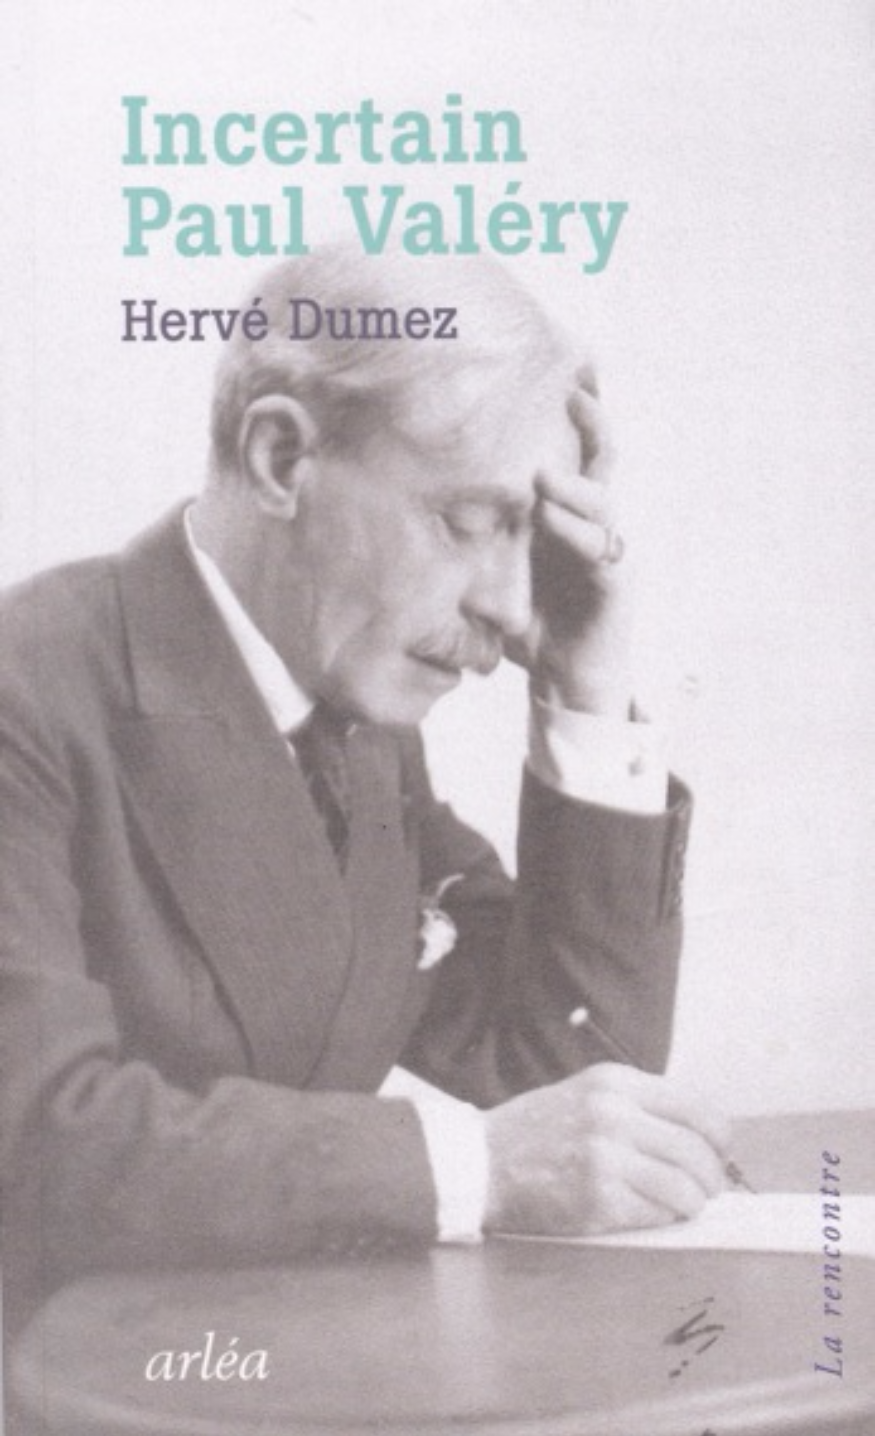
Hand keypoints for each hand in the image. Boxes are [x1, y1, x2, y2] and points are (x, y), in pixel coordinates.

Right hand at [483, 1064, 729, 1236]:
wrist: (481, 1163)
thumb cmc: (537, 1131)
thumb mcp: (588, 1094)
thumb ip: (638, 1106)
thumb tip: (700, 1138)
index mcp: (614, 1082)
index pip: (697, 1108)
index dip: (719, 1137)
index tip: (718, 1152)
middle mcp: (613, 1115)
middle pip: (697, 1150)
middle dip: (712, 1178)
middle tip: (707, 1189)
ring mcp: (605, 1158)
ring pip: (685, 1187)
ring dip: (692, 1203)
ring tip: (682, 1205)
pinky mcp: (597, 1200)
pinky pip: (657, 1214)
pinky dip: (663, 1219)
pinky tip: (649, 1213)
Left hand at [506, 369, 632, 715]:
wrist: (565, 682)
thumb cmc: (528, 624)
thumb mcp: (492, 570)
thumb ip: (475, 536)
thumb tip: (415, 494)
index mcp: (566, 514)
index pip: (574, 452)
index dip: (572, 415)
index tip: (554, 375)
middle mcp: (592, 523)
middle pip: (602, 462)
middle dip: (591, 426)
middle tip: (572, 394)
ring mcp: (607, 551)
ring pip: (602, 503)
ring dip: (574, 485)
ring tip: (545, 474)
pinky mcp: (615, 584)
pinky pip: (603, 550)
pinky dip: (577, 532)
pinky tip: (553, 517)